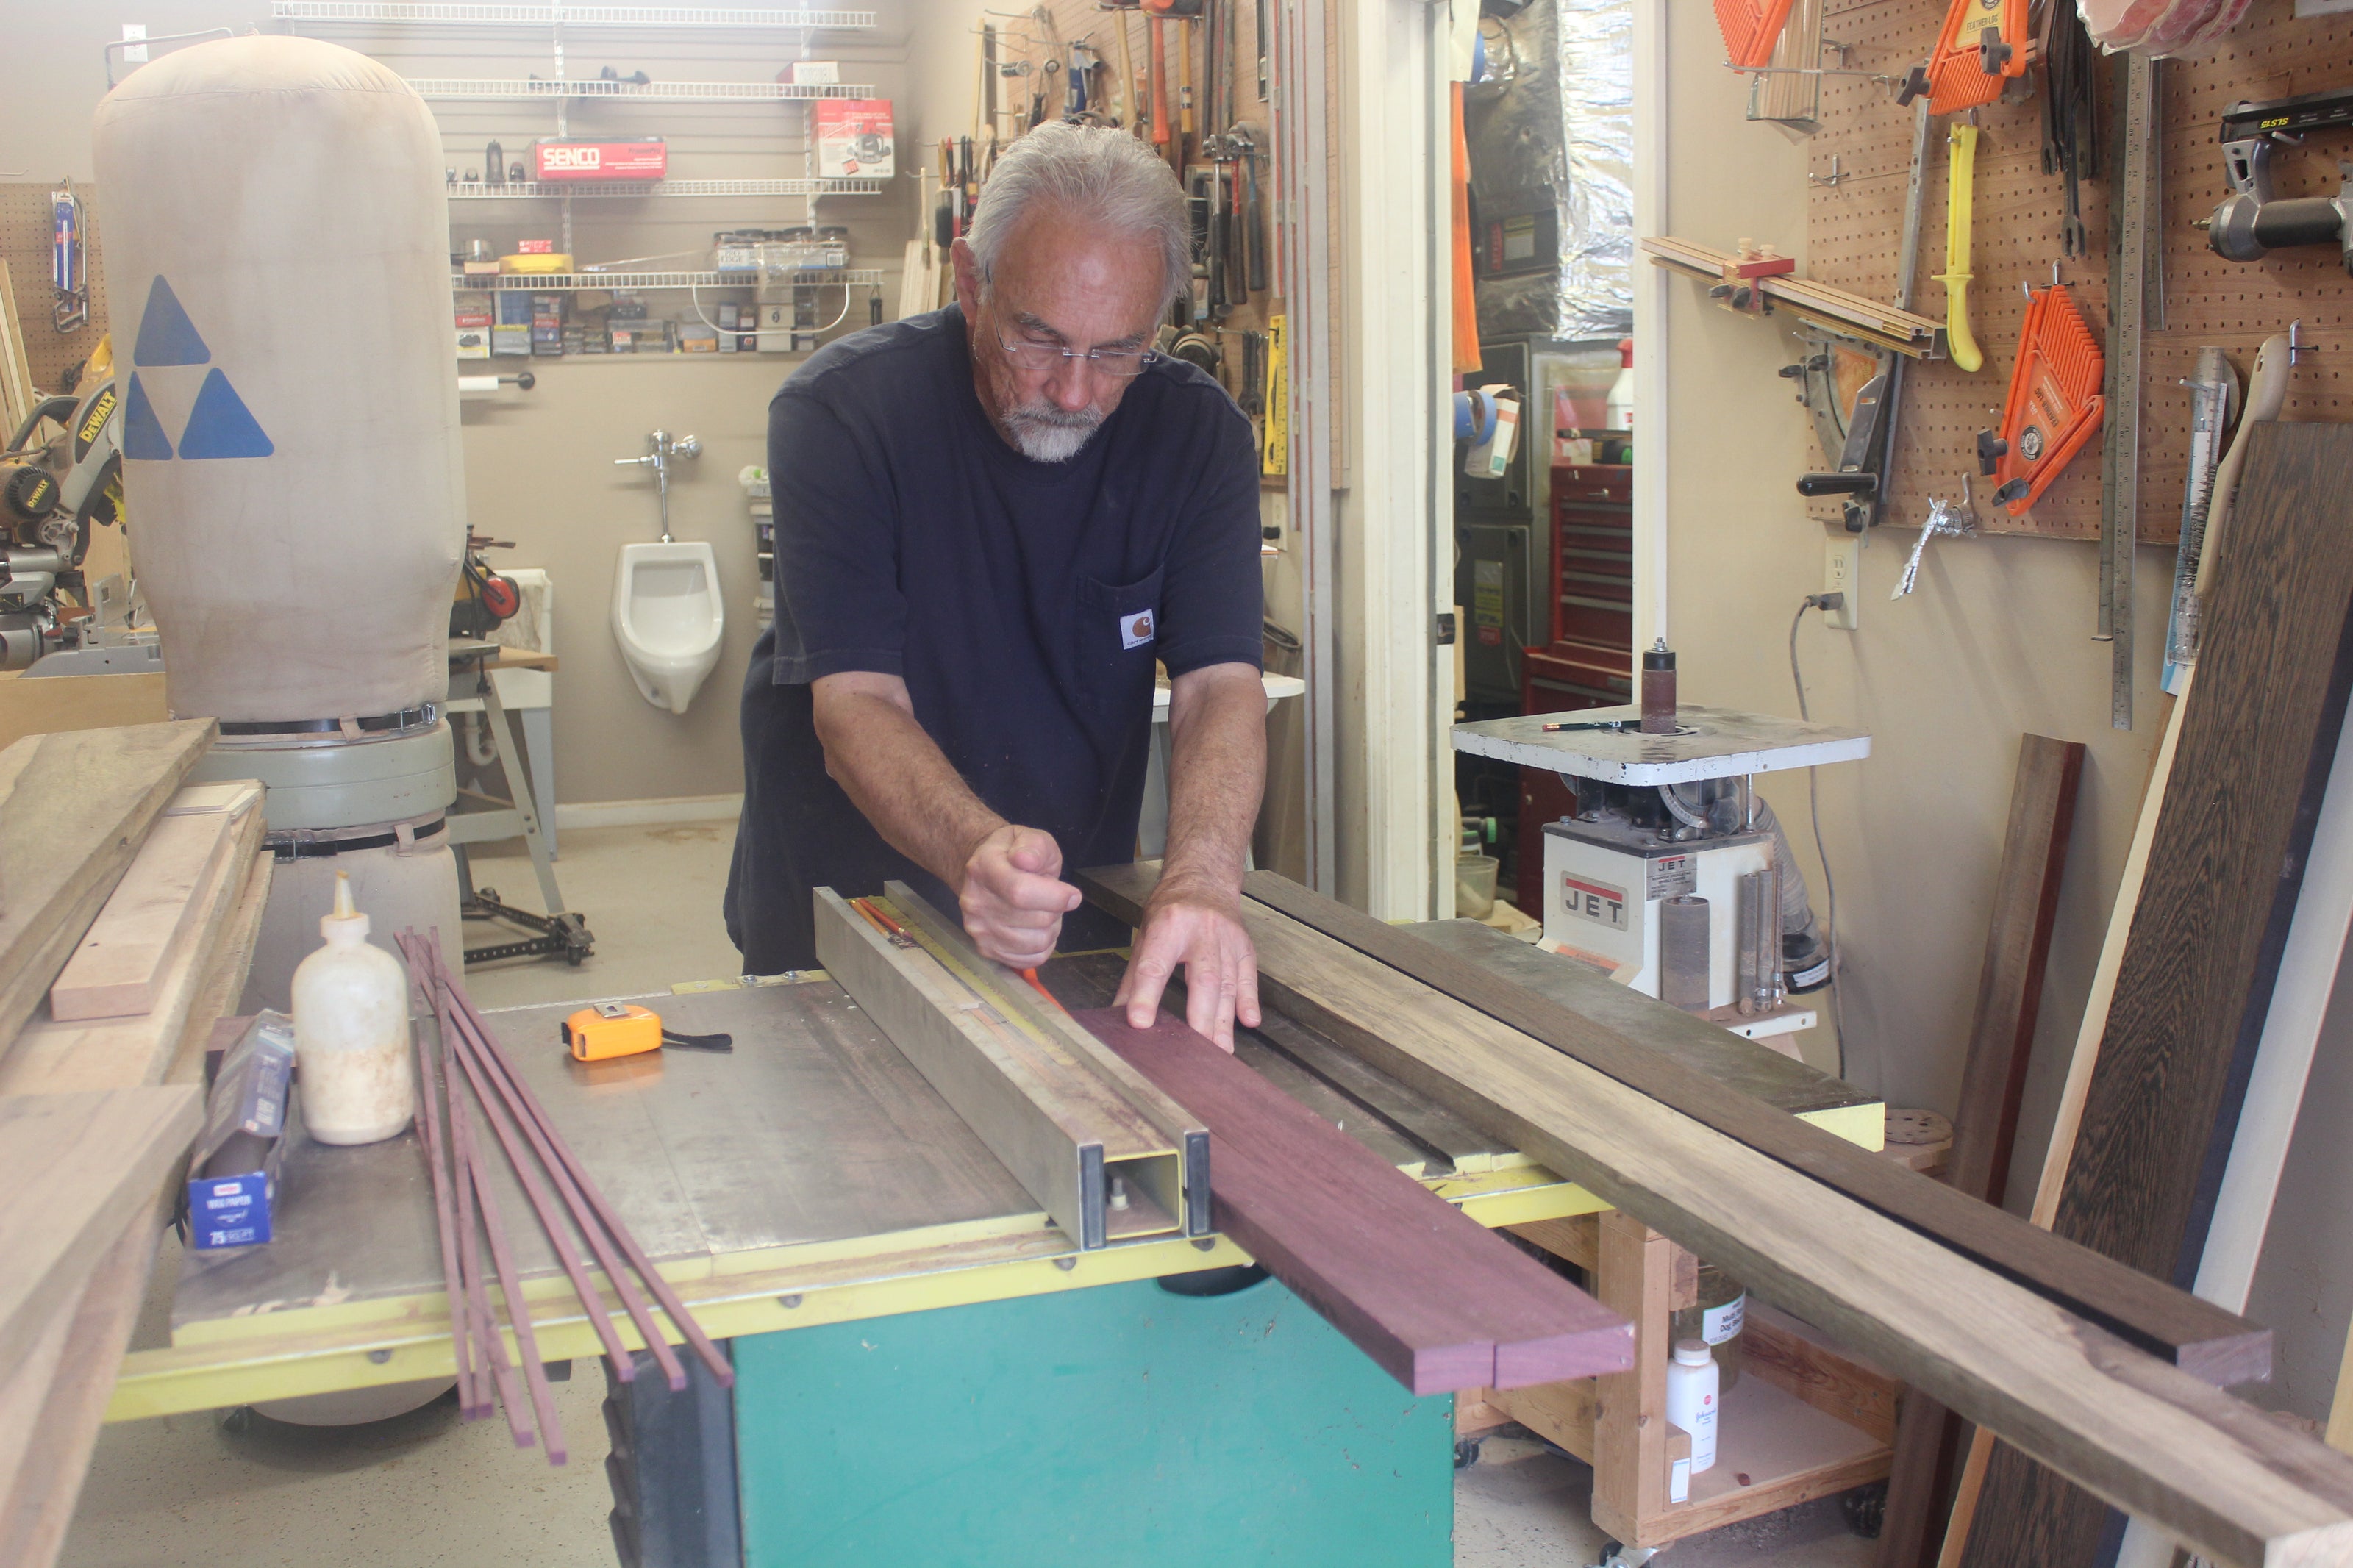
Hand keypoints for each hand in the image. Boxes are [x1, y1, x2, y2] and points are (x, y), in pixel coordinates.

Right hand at [958, 825, 1080, 967]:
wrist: (985, 873)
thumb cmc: (1015, 854)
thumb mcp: (1029, 838)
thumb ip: (1034, 847)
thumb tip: (1027, 861)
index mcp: (983, 868)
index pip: (1020, 892)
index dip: (1055, 897)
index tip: (1072, 894)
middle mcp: (975, 902)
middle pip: (1036, 920)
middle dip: (1056, 909)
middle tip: (1051, 896)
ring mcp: (978, 929)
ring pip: (1037, 942)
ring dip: (1051, 928)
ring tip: (1042, 910)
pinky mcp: (987, 950)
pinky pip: (1031, 959)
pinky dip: (1044, 945)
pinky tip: (1036, 927)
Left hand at [1115, 874, 1260, 1051]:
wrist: (1204, 881)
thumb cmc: (1172, 909)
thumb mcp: (1145, 935)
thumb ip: (1135, 978)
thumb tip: (1118, 1015)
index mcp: (1168, 925)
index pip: (1155, 965)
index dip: (1146, 996)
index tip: (1140, 1022)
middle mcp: (1201, 930)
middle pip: (1203, 978)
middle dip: (1200, 1017)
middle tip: (1195, 1050)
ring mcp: (1227, 939)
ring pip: (1228, 983)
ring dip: (1224, 1020)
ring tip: (1220, 1050)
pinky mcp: (1244, 946)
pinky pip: (1249, 976)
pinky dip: (1249, 1001)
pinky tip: (1248, 1021)